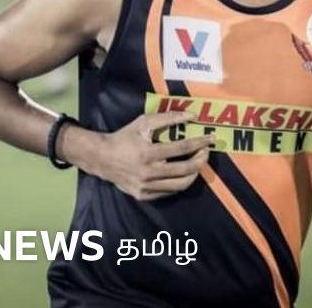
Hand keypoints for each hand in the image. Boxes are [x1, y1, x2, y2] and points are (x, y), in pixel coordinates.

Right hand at [77, 111, 213, 201]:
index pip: (182, 148)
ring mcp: (145, 187)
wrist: (101, 158)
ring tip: (198, 163)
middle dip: (200, 160)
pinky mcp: (143, 196)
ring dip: (193, 174)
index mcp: (147, 153)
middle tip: (206, 151)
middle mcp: (147, 173)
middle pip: (185, 170)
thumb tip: (191, 116)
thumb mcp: (144, 122)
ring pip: (179, 185)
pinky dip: (179, 183)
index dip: (199, 143)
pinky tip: (183, 173)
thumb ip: (168, 117)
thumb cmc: (124, 137)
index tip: (210, 138)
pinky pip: (168, 192)